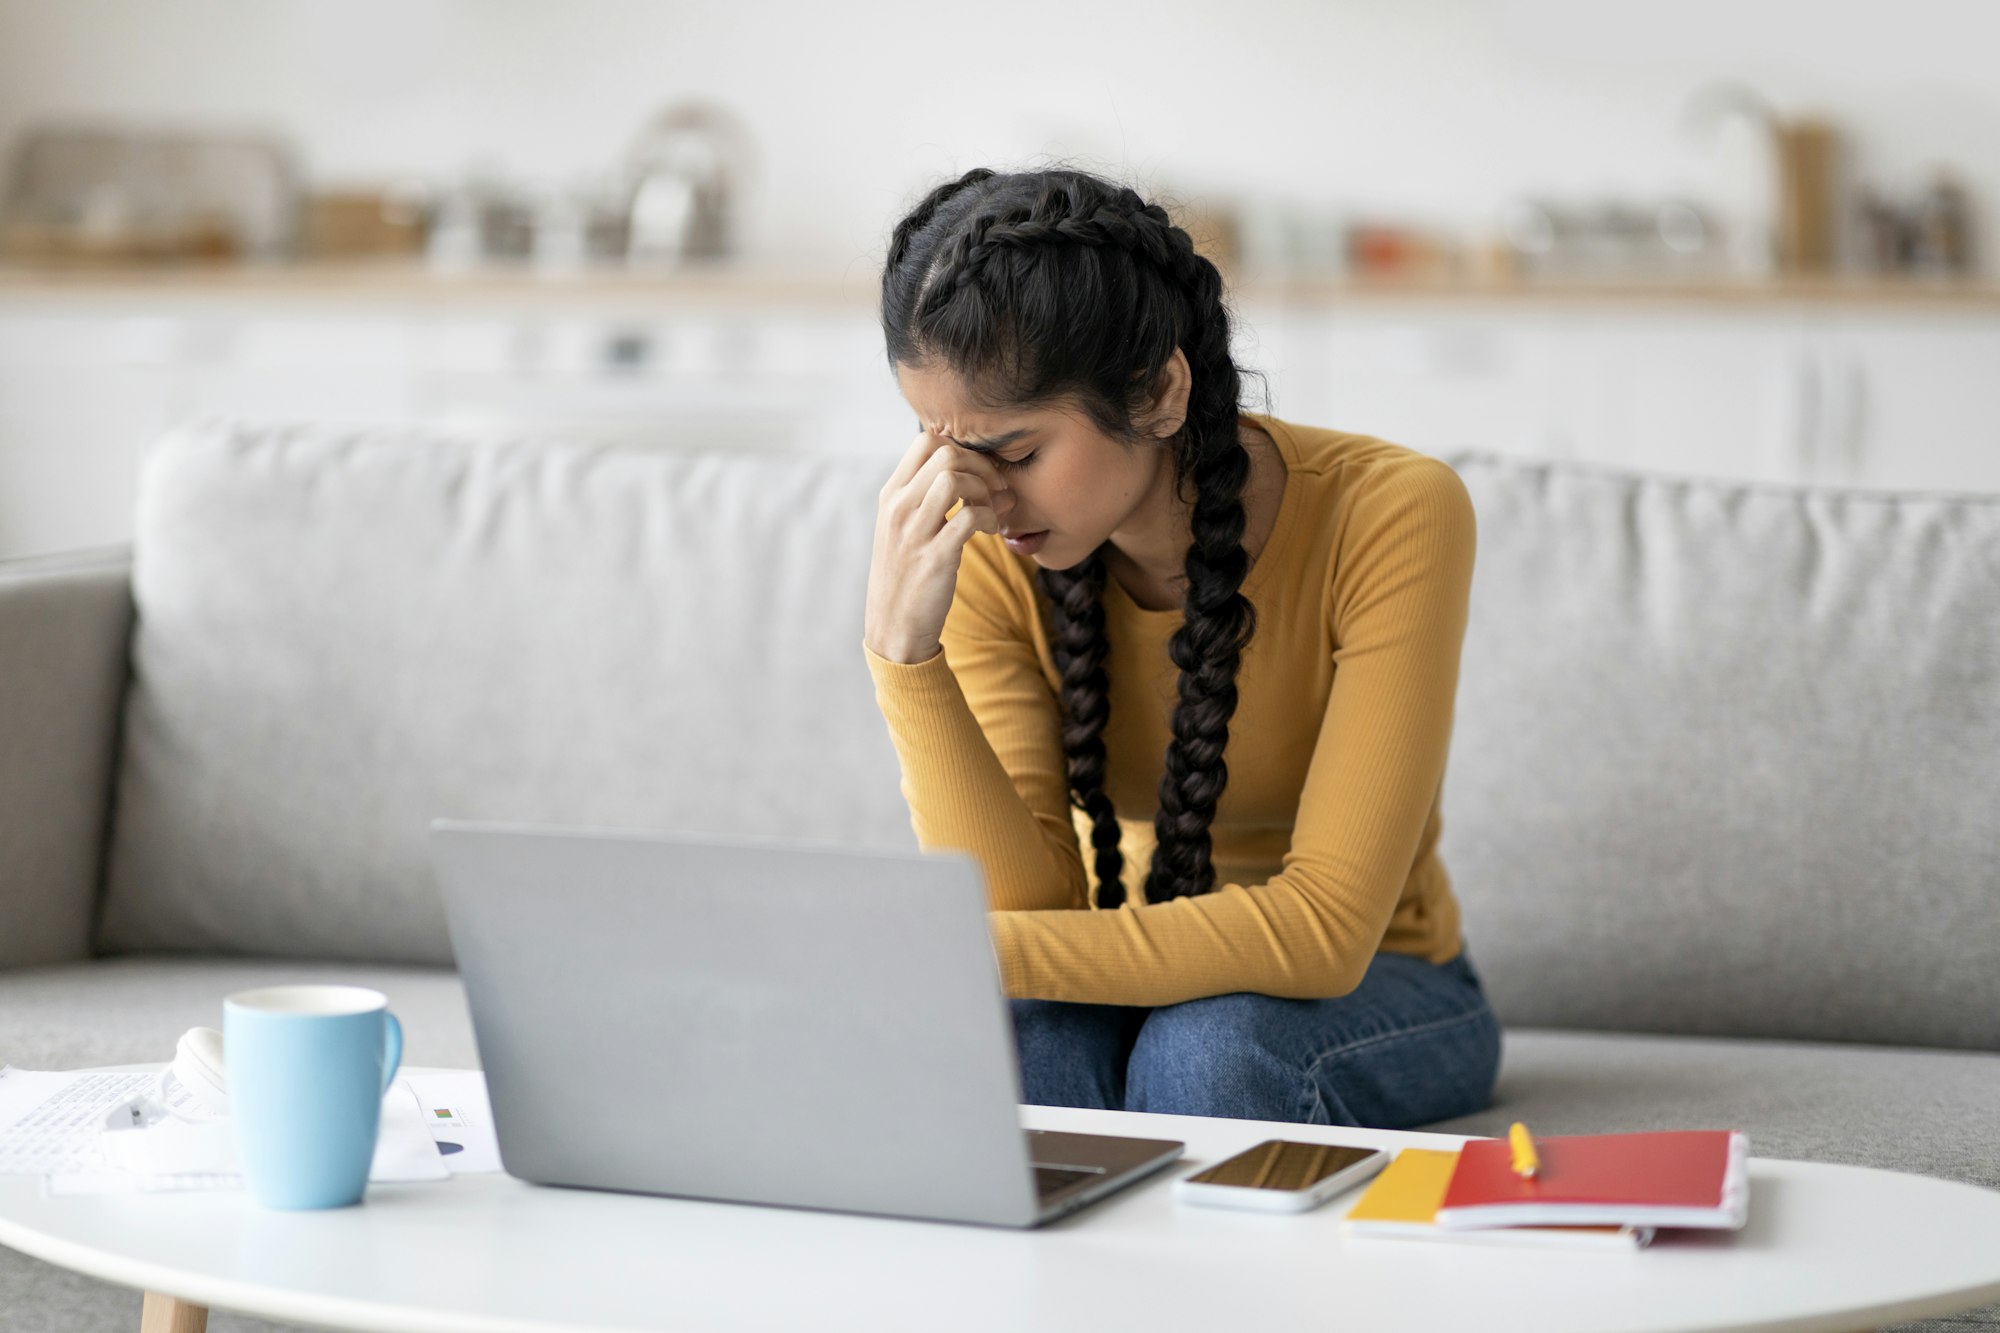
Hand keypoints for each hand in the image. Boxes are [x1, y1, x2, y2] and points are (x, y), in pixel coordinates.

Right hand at [864, 426, 1015, 663]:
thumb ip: (930, 497)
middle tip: (994, 490)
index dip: (962, 448)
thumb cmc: (907, 573)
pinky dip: (990, 519)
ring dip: (984, 490)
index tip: (978, 473)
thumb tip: (983, 475)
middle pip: (945, 453)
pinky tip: (991, 532)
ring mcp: (914, 532)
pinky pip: (970, 517)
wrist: (893, 625)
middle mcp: (898, 508)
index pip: (926, 441)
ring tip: (992, 511)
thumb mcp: (905, 528)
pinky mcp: (934, 557)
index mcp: (891, 495)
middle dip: (980, 466)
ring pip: (954, 479)